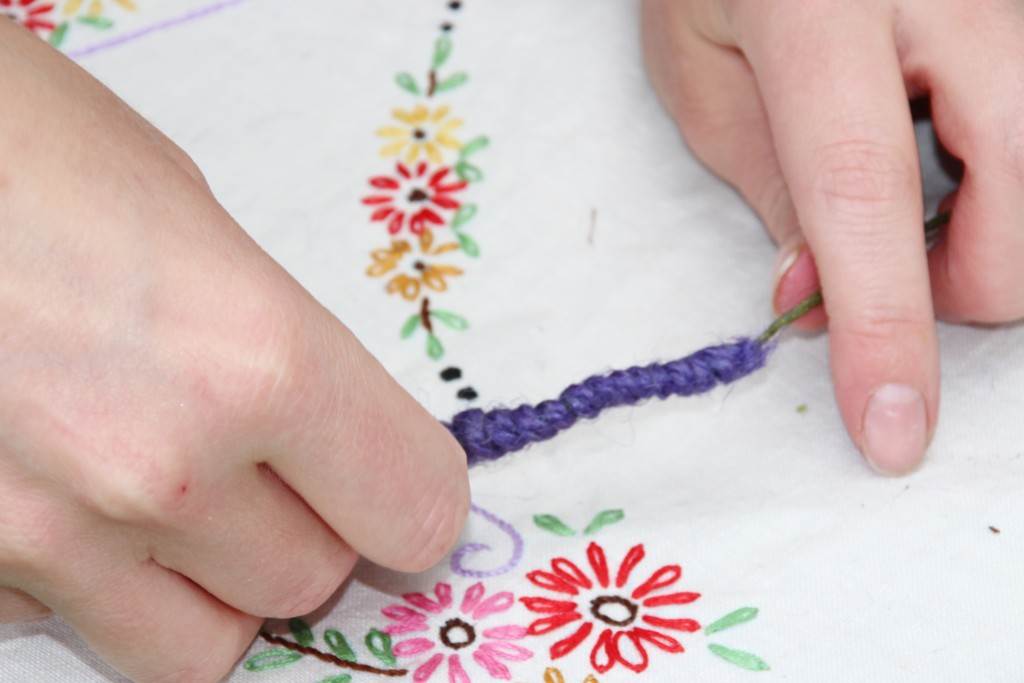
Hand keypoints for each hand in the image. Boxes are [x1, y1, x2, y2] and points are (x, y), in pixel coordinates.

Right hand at [0, 21, 467, 681]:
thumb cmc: (25, 149)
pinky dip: (97, 577)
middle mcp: (161, 472)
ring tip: (176, 494)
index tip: (392, 474)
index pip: (410, 508)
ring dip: (215, 580)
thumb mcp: (197, 224)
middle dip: (308, 526)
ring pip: (204, 642)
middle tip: (270, 460)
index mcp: (255, 361)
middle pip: (311, 579)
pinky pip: (80, 619)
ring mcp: (49, 534)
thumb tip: (327, 430)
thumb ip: (279, 348)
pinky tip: (64, 488)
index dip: (410, 494)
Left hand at [642, 0, 1023, 473]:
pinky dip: (1001, 176)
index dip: (884, 325)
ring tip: (913, 212)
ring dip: (993, 226)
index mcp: (818, 6)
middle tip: (896, 278)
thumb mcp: (705, 76)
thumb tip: (821, 303)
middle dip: (970, 279)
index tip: (892, 432)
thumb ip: (772, 188)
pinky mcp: (1020, 10)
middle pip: (1021, 182)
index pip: (862, 192)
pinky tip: (941, 154)